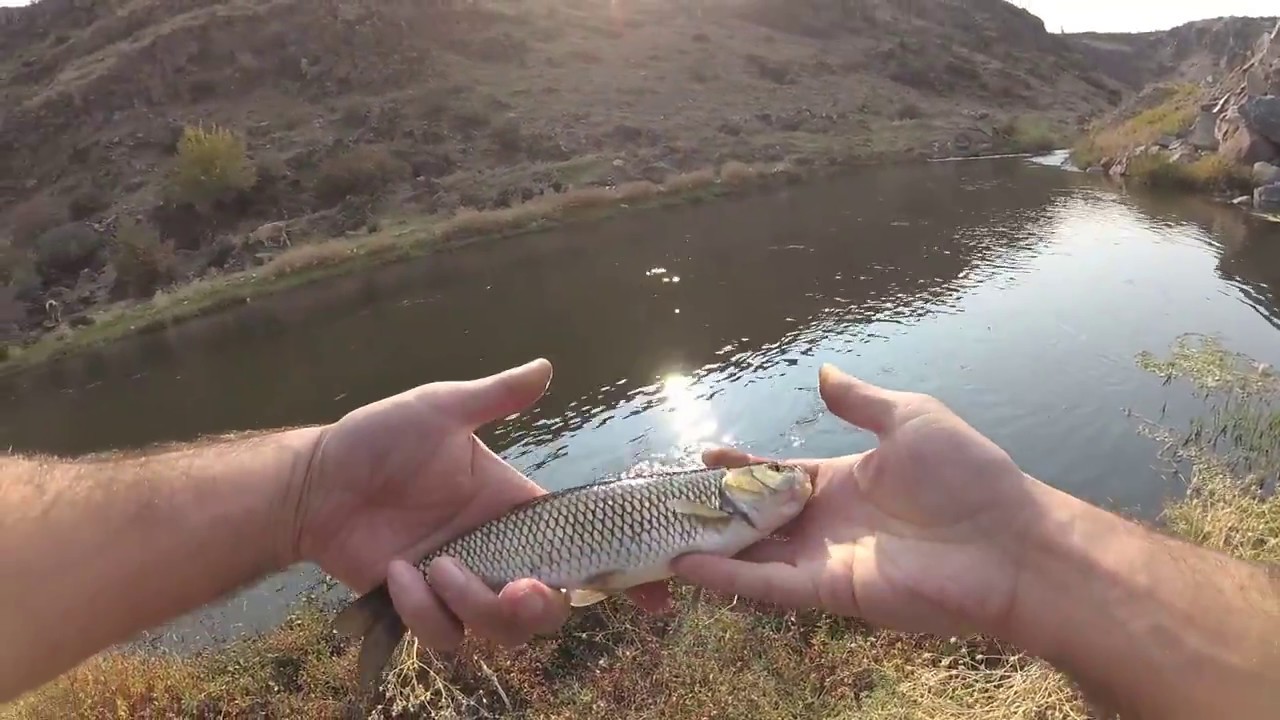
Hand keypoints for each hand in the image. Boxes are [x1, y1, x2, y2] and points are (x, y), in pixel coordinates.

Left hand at [289, 359, 671, 650]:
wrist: (317, 481)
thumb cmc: (379, 438)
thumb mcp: (441, 409)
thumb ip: (496, 397)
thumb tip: (547, 365)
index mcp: (518, 510)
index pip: (584, 546)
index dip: (623, 574)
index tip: (658, 597)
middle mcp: (499, 553)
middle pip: (549, 605)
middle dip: (541, 607)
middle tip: (520, 588)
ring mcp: (462, 585)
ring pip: (501, 631)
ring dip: (475, 607)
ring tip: (436, 567)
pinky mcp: (423, 609)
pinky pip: (446, 636)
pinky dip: (424, 612)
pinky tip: (398, 574)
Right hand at [673, 363, 1045, 638]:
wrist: (1010, 543)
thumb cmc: (970, 476)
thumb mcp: (911, 419)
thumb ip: (861, 402)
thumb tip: (822, 373)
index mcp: (843, 481)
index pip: (776, 476)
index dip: (740, 467)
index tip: (703, 456)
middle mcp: (827, 523)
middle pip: (755, 516)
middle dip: (713, 508)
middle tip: (665, 496)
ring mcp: (826, 559)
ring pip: (752, 552)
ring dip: (708, 543)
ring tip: (658, 533)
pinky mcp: (831, 591)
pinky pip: (768, 585)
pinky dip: (728, 577)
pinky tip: (685, 565)